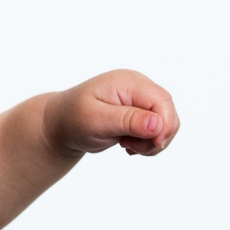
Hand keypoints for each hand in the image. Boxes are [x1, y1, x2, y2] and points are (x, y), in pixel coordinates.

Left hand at [47, 71, 179, 157]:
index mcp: (129, 82)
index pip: (162, 101)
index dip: (164, 125)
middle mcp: (139, 88)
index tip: (152, 145)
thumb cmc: (73, 118)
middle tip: (130, 147)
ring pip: (166, 125)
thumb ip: (128, 121)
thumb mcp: (97, 120)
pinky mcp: (141, 114)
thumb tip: (158, 124)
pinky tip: (128, 145)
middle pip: (169, 114)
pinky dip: (148, 144)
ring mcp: (141, 101)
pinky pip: (158, 132)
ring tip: (126, 145)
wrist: (61, 124)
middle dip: (157, 137)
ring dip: (152, 143)